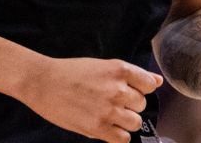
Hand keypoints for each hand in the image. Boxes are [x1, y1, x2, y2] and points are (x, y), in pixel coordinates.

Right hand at [17, 56, 162, 142]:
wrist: (43, 82)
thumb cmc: (71, 73)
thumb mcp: (104, 66)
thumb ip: (132, 75)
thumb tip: (157, 81)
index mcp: (119, 69)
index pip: (149, 84)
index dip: (140, 89)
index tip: (129, 91)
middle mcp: (117, 89)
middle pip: (141, 104)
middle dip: (130, 105)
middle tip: (112, 103)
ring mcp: (109, 110)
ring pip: (135, 123)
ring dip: (125, 121)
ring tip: (109, 116)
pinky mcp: (98, 127)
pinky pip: (123, 139)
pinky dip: (118, 136)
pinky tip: (107, 128)